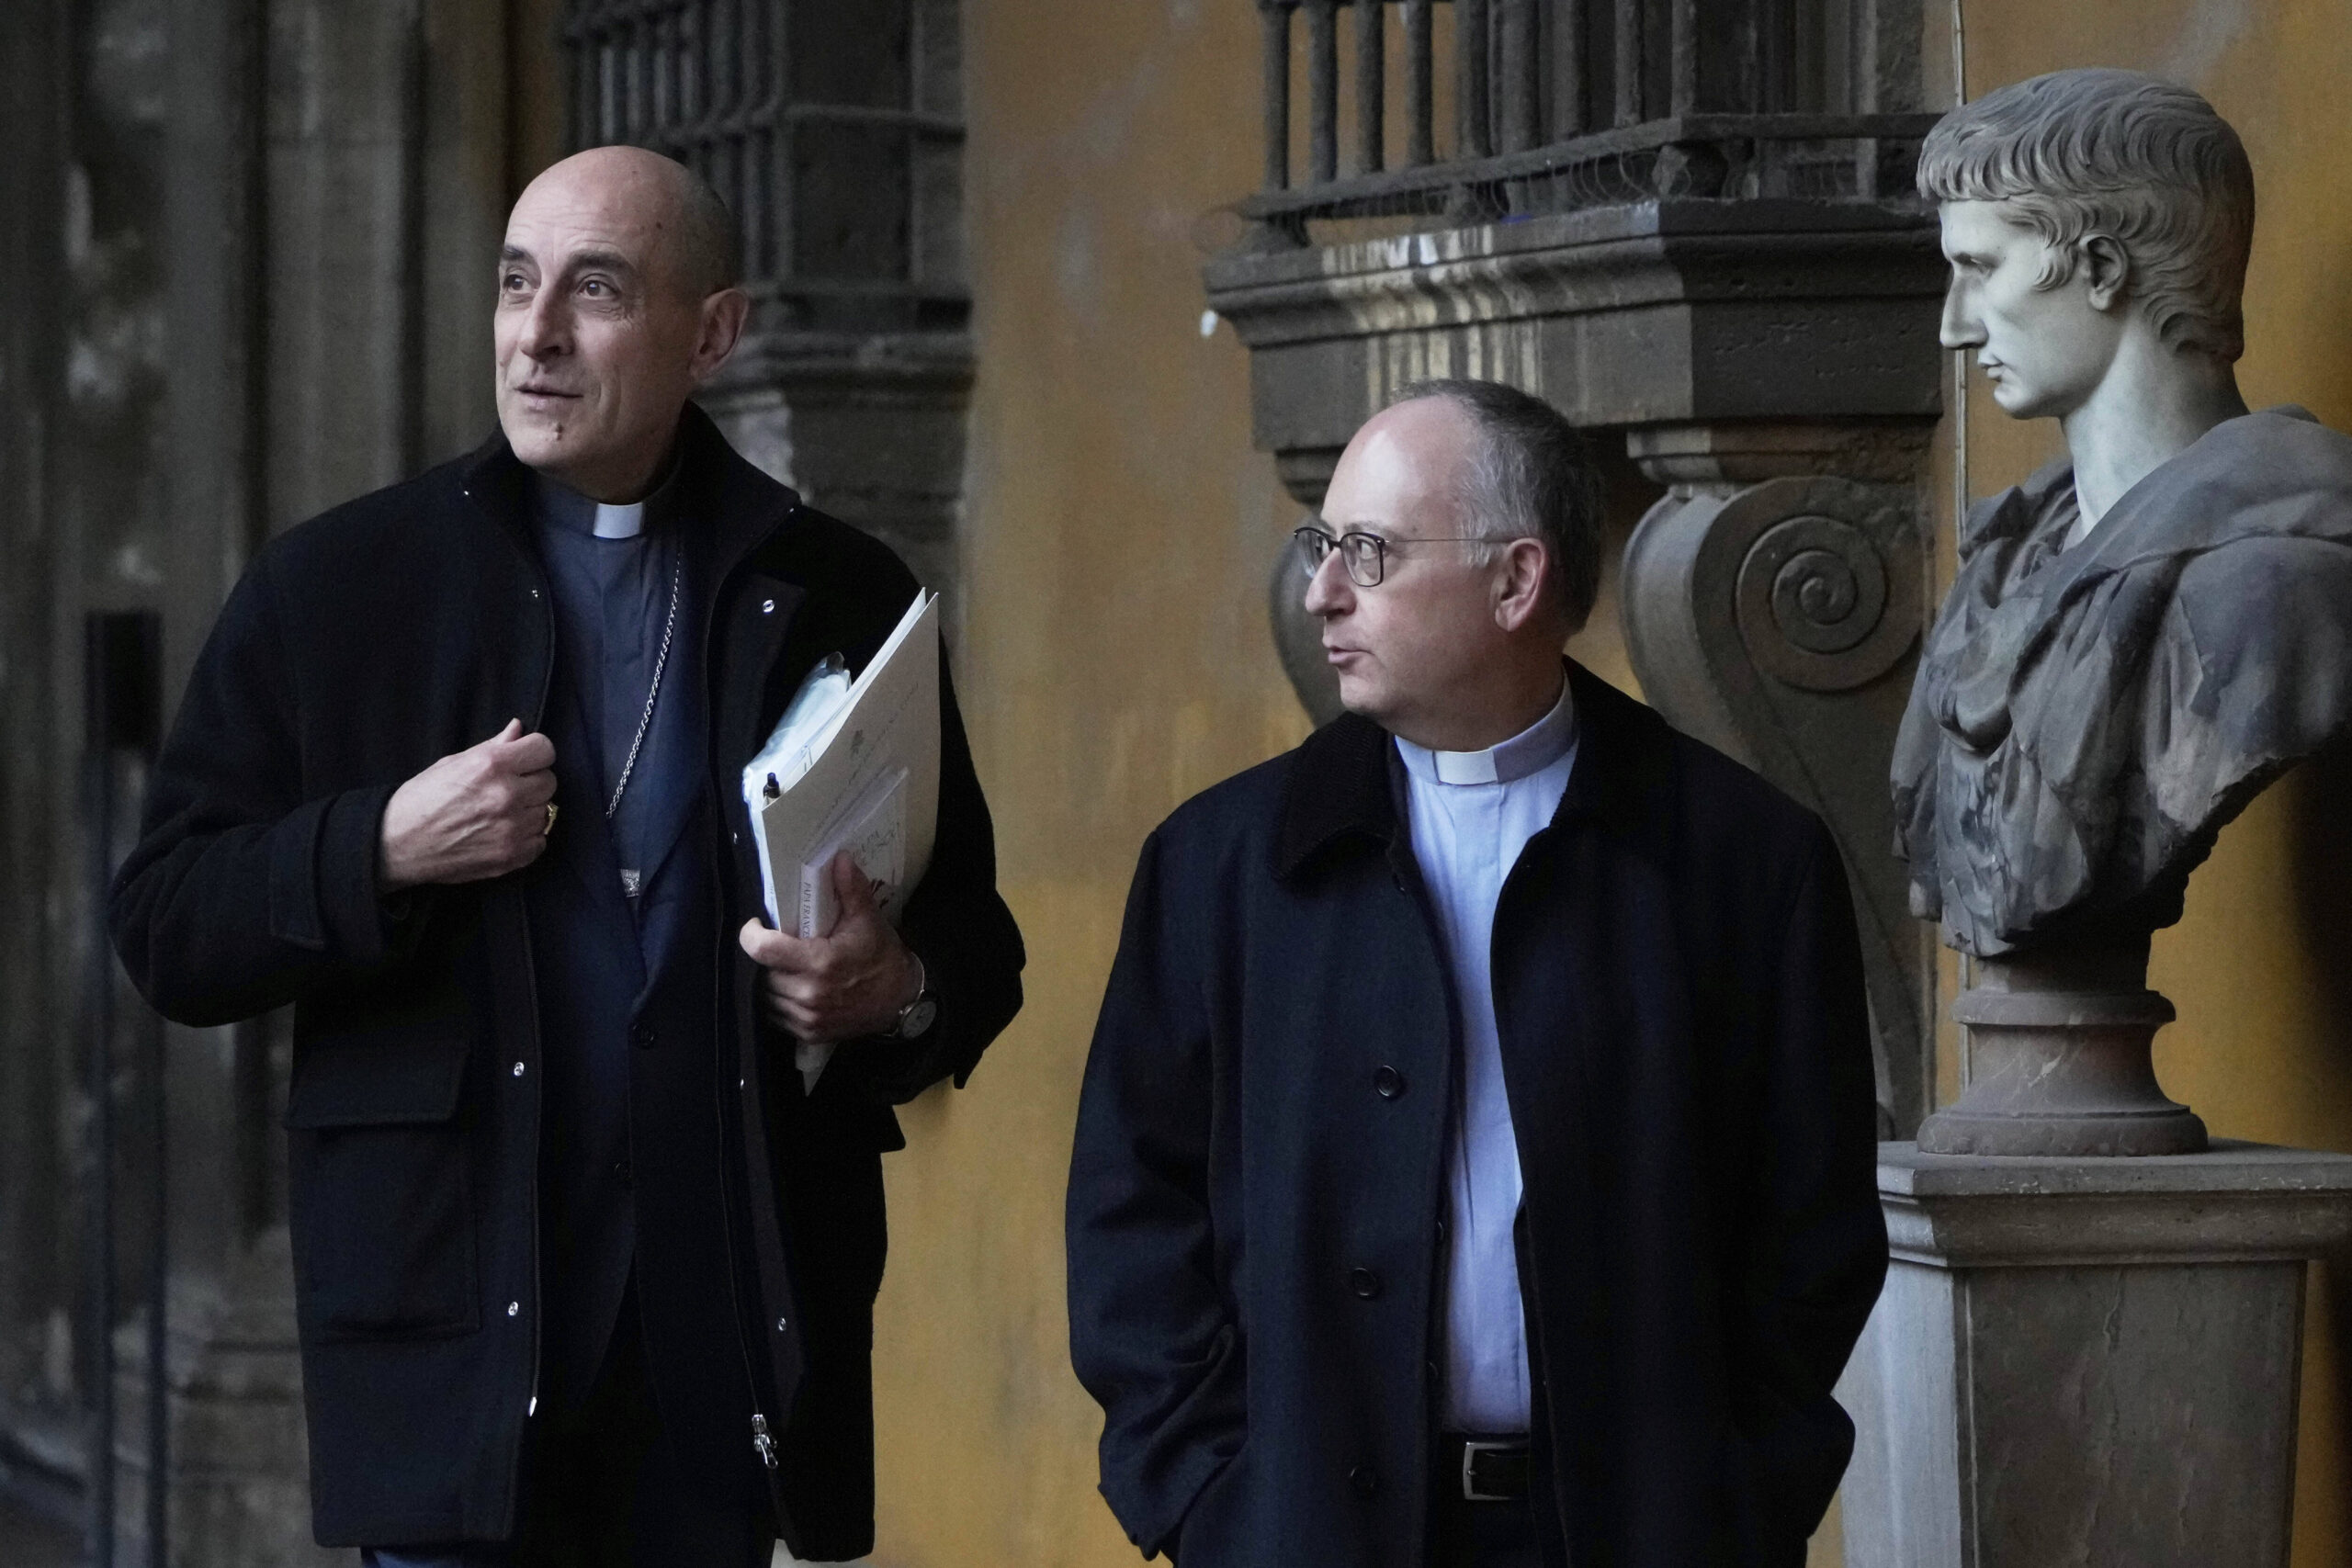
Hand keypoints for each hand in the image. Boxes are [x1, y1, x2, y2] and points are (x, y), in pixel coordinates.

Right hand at [379, 719, 558, 890]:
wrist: (398, 844)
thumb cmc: (421, 799)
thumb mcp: (453, 763)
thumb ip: (492, 746)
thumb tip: (518, 729)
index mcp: (491, 765)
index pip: (545, 749)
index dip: (534, 753)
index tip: (524, 760)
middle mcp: (506, 795)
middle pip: (549, 781)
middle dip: (531, 782)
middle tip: (507, 789)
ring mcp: (512, 828)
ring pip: (545, 811)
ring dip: (528, 811)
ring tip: (500, 813)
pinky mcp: (512, 856)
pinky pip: (540, 840)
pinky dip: (526, 838)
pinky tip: (502, 833)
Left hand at [738, 851, 921, 1043]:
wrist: (901, 1002)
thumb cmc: (882, 958)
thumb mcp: (868, 920)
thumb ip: (850, 889)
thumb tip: (840, 858)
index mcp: (819, 963)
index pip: (762, 949)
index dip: (750, 934)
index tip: (757, 924)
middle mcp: (807, 994)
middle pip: (762, 971)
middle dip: (767, 956)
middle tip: (780, 944)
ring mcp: (806, 1017)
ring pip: (765, 995)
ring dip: (770, 978)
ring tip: (785, 965)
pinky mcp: (808, 1033)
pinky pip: (776, 1015)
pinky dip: (779, 1000)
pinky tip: (794, 987)